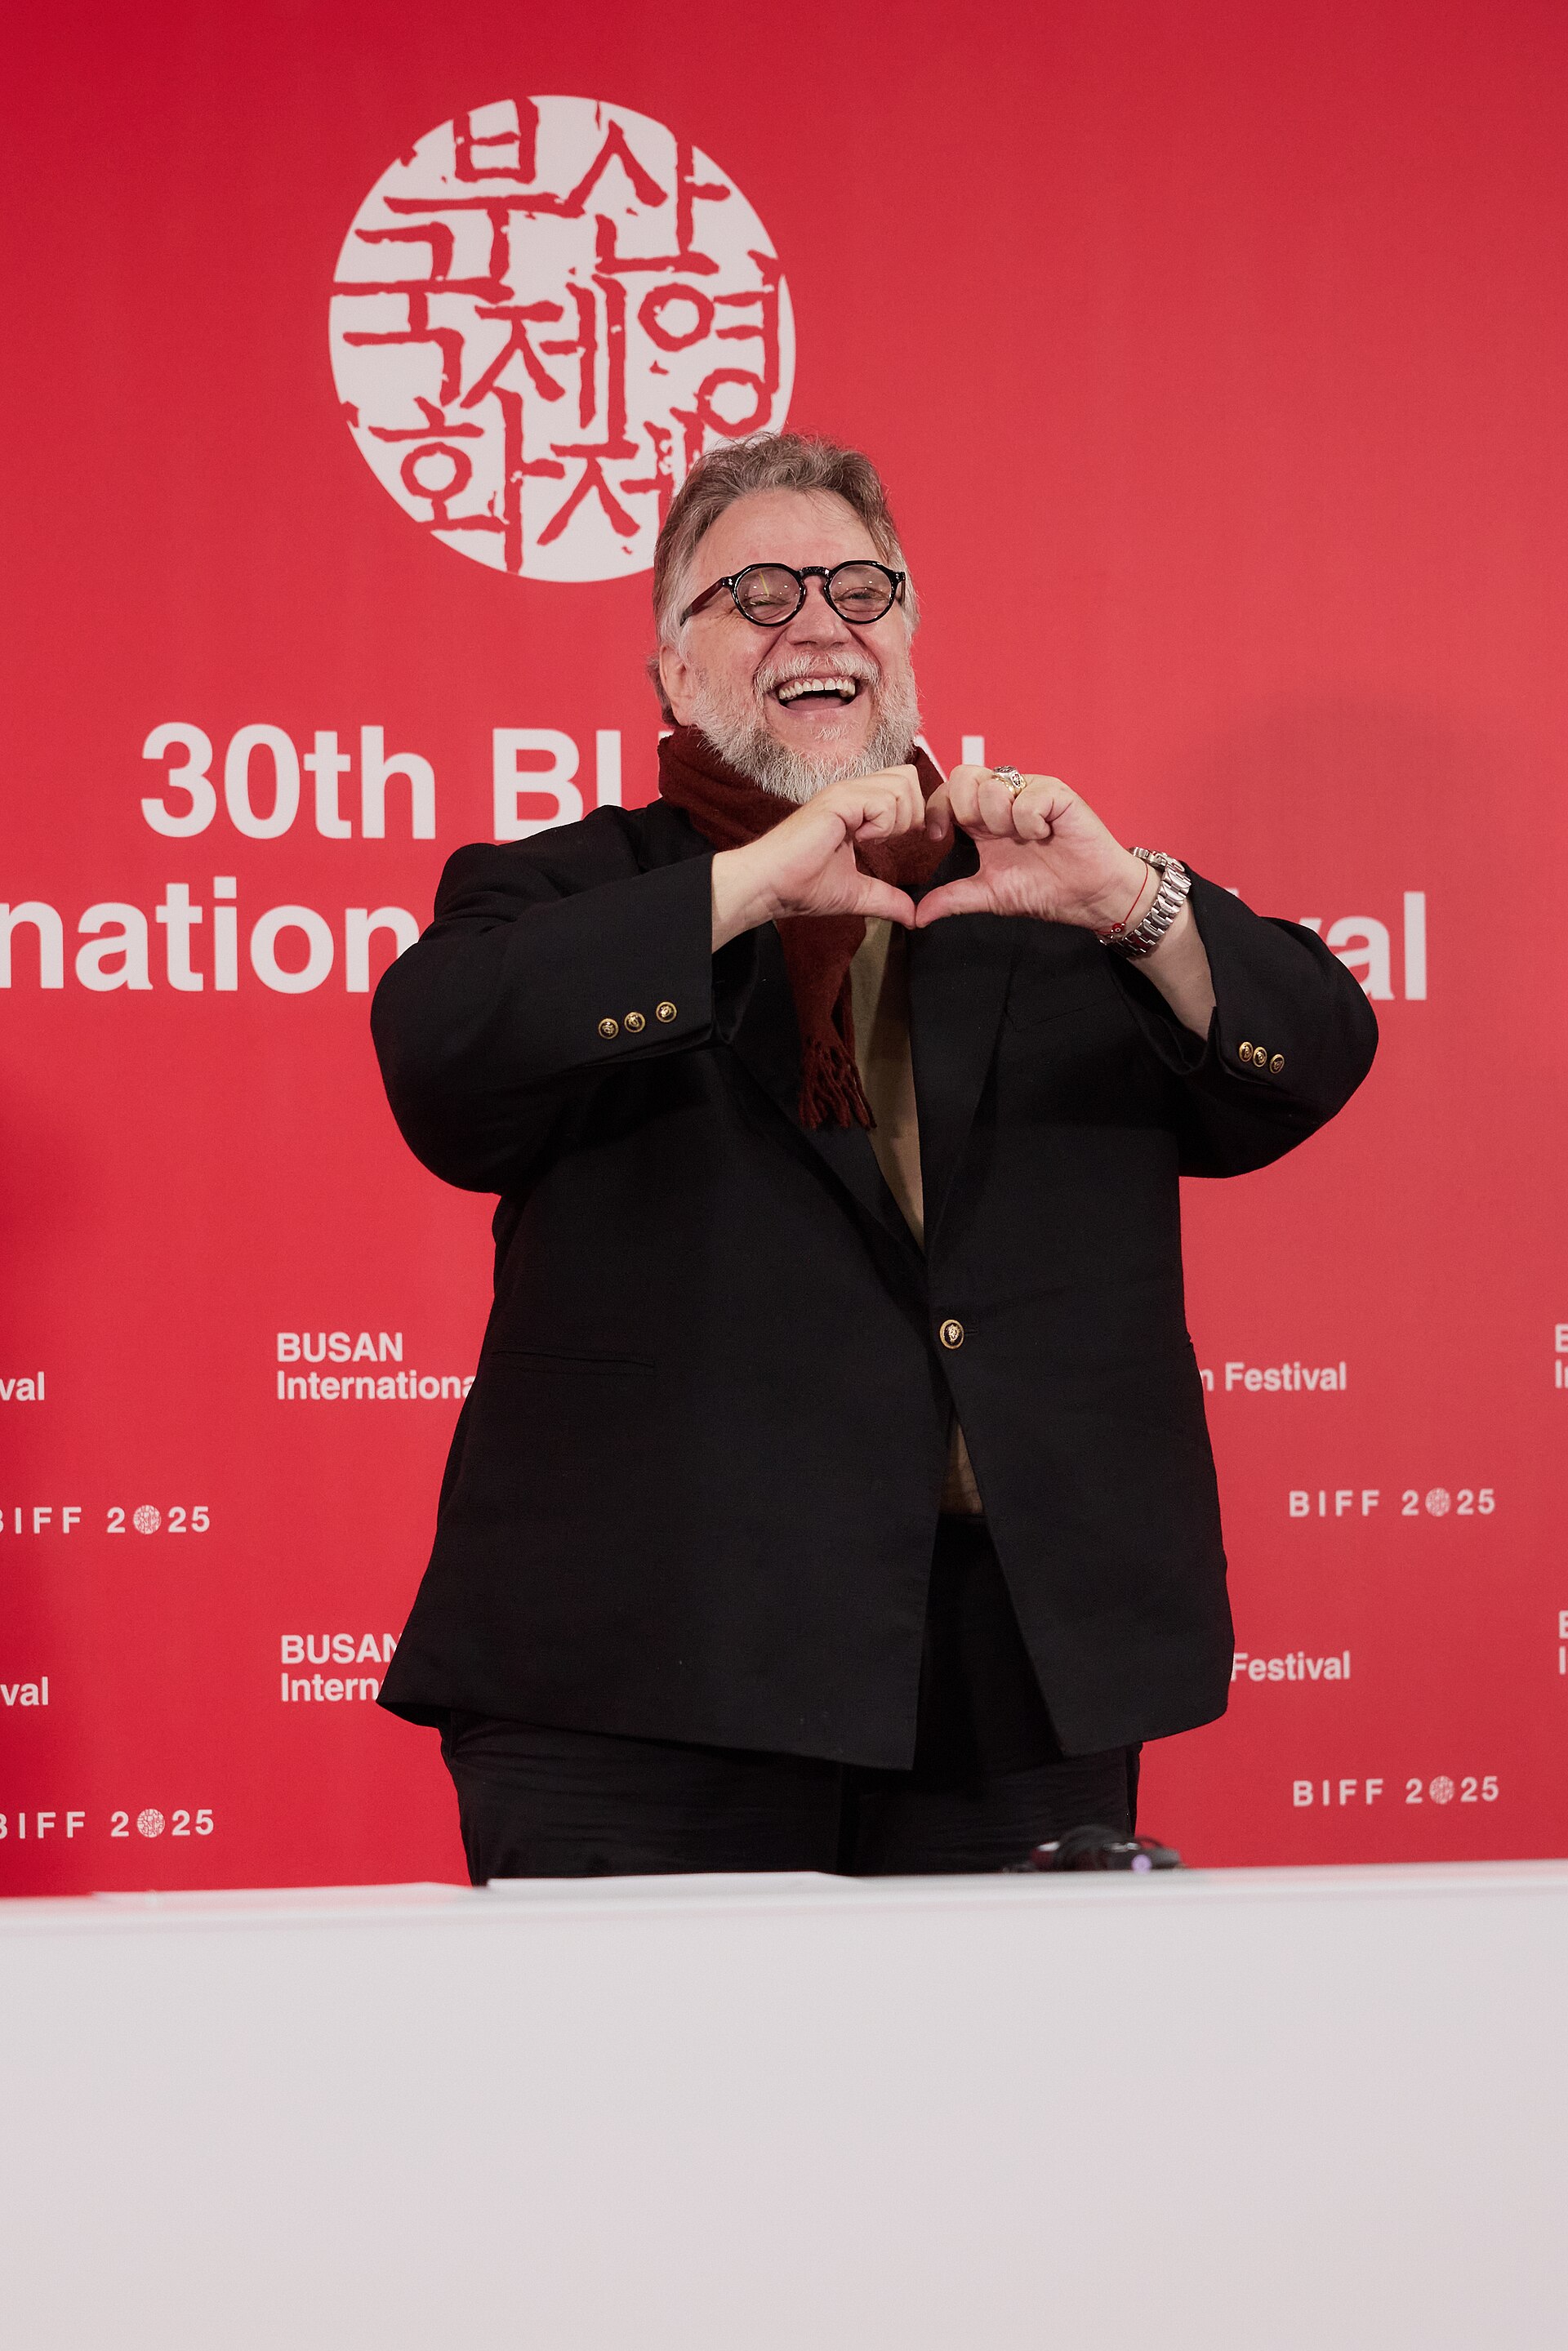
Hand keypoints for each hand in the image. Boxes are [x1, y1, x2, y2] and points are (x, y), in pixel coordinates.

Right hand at [711, 767, 922, 948]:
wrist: (770, 885)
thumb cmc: (801, 886)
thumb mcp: (855, 894)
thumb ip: (886, 899)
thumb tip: (913, 916)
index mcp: (857, 806)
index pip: (903, 786)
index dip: (914, 813)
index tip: (904, 842)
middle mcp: (852, 792)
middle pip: (908, 777)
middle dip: (913, 813)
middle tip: (890, 841)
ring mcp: (844, 792)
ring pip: (901, 785)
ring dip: (897, 819)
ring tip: (870, 841)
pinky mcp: (838, 801)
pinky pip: (883, 800)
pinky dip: (882, 824)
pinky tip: (859, 840)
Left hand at [915, 766, 1151, 932]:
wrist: (1090, 896)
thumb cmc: (1045, 889)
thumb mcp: (990, 895)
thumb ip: (954, 899)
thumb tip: (917, 916)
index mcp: (983, 819)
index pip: (947, 791)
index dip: (936, 808)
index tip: (937, 836)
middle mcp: (1005, 798)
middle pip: (965, 776)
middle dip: (967, 811)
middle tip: (986, 837)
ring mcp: (1031, 792)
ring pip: (994, 785)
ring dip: (1001, 819)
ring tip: (1023, 840)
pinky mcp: (1057, 794)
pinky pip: (1028, 795)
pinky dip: (1030, 821)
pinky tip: (1044, 835)